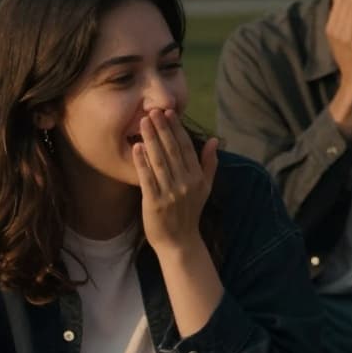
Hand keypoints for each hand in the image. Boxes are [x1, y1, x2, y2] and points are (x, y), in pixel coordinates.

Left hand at [133, 110, 217, 252]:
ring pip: (159, 160)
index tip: (169, 113)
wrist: (179, 241)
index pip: (187, 148)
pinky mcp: (155, 202)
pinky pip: (147, 178)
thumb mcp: (205, 188)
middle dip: (162, 129)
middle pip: (172, 151)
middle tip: (153, 111)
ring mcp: (170, 192)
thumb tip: (215, 140)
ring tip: (143, 122)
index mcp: (198, 178)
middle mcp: (186, 183)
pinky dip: (142, 162)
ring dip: (151, 139)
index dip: (177, 129)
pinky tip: (136, 147)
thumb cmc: (190, 213)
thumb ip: (210, 163)